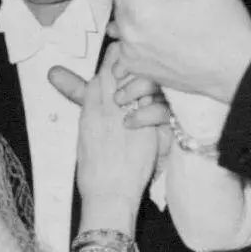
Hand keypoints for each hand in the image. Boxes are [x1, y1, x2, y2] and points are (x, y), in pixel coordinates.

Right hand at [55, 47, 161, 230]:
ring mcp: (123, 116)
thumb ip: (91, 117)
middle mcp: (104, 109)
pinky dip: (158, 96)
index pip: (100, 75)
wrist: (108, 196)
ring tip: (154, 72)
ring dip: (144, 77)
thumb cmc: (95, 177)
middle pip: (116, 70)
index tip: (122, 58)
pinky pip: (153, 102)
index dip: (113, 63)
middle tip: (140, 54)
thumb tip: (95, 105)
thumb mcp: (84, 141)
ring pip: (134, 82)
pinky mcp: (142, 128)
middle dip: (128, 60)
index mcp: (88, 112)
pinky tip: (166, 93)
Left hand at [106, 0, 250, 102]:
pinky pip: (127, 36)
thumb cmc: (225, 25)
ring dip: (142, 3)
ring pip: (123, 12)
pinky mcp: (136, 66)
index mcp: (142, 7)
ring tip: (173, 10)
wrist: (237, 72)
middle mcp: (129, 32)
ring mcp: (130, 52)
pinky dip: (142, 28)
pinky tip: (167, 31)